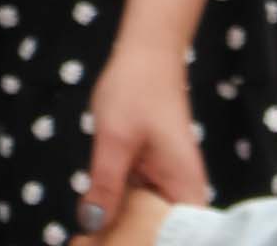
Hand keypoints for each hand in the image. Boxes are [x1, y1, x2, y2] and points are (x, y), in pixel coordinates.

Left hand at [77, 42, 206, 235]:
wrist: (146, 50)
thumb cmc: (137, 89)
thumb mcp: (114, 140)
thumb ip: (106, 186)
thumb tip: (93, 226)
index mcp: (184, 185)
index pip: (181, 236)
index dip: (155, 244)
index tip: (125, 244)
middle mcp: (181, 188)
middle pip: (162, 232)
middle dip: (133, 240)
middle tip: (94, 244)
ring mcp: (166, 180)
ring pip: (147, 219)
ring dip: (124, 230)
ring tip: (92, 241)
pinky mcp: (151, 173)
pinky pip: (138, 202)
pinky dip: (119, 211)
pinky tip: (96, 221)